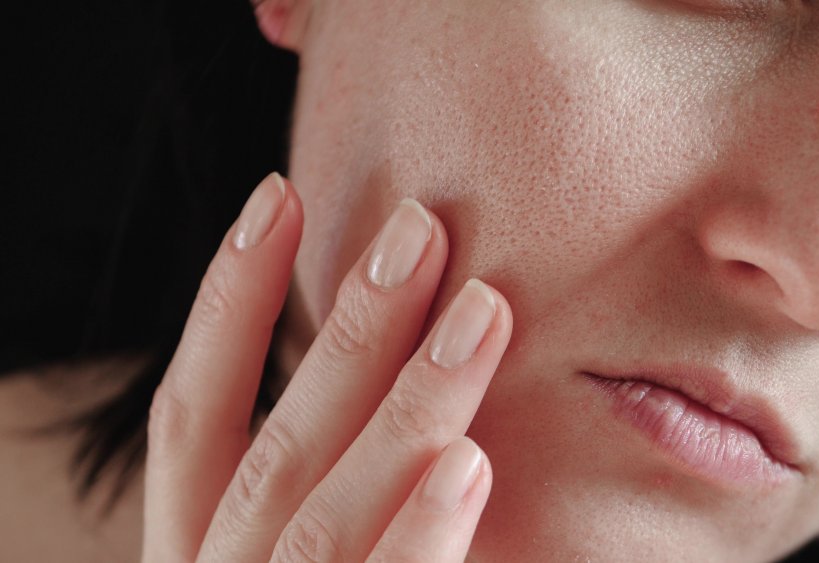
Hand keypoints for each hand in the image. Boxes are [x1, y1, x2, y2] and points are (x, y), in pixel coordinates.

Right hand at [141, 173, 512, 561]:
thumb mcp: (306, 546)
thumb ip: (328, 483)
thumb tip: (384, 352)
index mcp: (198, 550)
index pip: (191, 418)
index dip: (227, 300)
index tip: (277, 195)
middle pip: (278, 453)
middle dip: (350, 332)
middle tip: (422, 227)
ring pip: (326, 518)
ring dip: (407, 406)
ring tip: (482, 310)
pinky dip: (421, 533)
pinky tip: (470, 462)